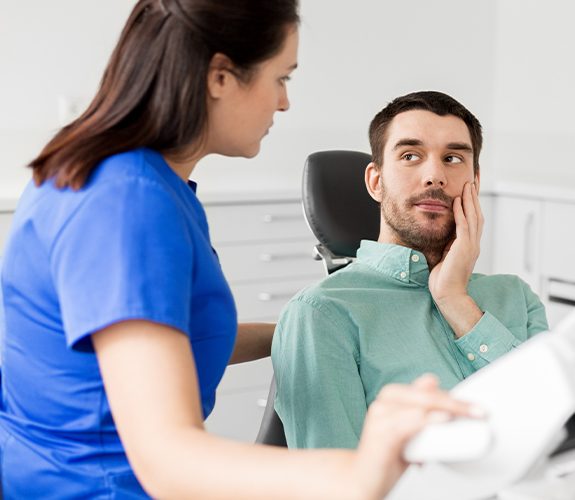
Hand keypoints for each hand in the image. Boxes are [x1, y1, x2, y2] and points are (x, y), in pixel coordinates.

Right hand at [350, 375, 479, 499]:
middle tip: (478, 412)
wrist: (362, 479)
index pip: (427, 389)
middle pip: (425, 395)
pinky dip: (428, 420)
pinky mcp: (380, 434)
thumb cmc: (386, 454)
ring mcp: (380, 416)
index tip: (476, 408)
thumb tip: (433, 382)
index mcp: (391, 396)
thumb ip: (420, 410)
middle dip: (455, 403)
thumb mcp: (409, 430)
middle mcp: (384, 402)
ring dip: (447, 409)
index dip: (453, 397)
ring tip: (467, 415)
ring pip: (420, 405)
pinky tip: (443, 419)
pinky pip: (409, 423)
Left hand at [428, 182, 483, 336]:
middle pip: (477, 215)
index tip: (469, 190)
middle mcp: (473, 244)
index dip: (472, 204)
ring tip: (467, 185)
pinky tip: (458, 201)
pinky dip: (461, 213)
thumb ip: (447, 245)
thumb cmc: (442, 279)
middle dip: (474, 197)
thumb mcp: (445, 257)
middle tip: (472, 181)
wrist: (447, 294)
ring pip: (473, 217)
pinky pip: (463, 226)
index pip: (473, 220)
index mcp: (469, 245)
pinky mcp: (465, 249)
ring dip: (470, 200)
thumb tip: (441, 235)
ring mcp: (471, 246)